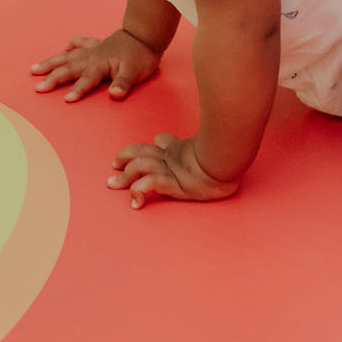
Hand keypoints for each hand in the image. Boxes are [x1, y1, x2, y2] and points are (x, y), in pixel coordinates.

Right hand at [32, 30, 161, 102]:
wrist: (146, 35)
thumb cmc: (141, 56)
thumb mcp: (135, 72)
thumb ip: (123, 84)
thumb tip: (114, 95)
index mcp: (100, 64)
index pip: (86, 80)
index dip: (77, 90)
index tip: (66, 100)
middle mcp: (92, 56)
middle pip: (69, 68)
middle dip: (53, 78)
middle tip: (38, 88)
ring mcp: (93, 49)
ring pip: (68, 56)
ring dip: (51, 63)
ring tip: (34, 68)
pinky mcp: (98, 44)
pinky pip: (82, 43)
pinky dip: (73, 44)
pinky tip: (65, 48)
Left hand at [108, 133, 240, 208]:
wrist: (229, 160)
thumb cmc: (222, 155)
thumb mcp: (200, 149)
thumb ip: (182, 144)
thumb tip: (161, 139)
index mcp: (179, 150)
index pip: (159, 143)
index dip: (148, 146)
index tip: (132, 156)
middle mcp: (171, 158)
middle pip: (141, 152)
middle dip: (124, 158)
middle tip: (114, 166)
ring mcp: (170, 170)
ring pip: (140, 166)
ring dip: (125, 176)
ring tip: (113, 184)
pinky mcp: (173, 183)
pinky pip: (150, 185)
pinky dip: (138, 191)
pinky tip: (135, 203)